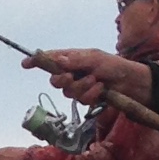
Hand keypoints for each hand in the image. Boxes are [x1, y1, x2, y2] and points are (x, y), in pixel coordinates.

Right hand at [22, 47, 152, 109]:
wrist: (132, 83)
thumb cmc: (115, 66)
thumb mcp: (95, 59)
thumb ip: (75, 61)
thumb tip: (58, 61)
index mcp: (73, 59)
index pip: (50, 60)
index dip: (37, 61)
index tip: (26, 64)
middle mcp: (73, 72)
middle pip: (55, 80)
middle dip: (64, 80)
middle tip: (73, 77)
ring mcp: (79, 86)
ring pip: (68, 92)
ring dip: (83, 87)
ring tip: (97, 81)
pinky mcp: (86, 99)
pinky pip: (80, 100)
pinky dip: (91, 95)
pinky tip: (101, 90)